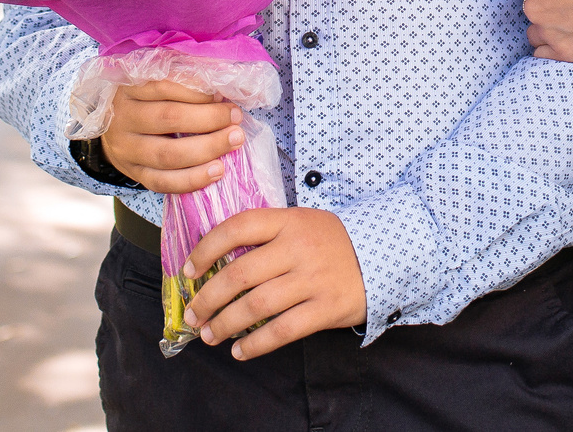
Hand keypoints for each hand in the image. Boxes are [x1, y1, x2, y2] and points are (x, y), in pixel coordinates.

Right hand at [102, 79, 243, 193]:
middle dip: (209, 118)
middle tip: (236, 117)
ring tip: (234, 142)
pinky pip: (163, 182)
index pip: (164, 85)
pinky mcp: (133, 174)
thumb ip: (181, 80)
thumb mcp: (150, 82)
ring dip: (206, 149)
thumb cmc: (143, 100)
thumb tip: (223, 86)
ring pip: (167, 154)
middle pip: (169, 118)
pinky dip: (192, 179)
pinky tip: (217, 171)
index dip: (198, 91)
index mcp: (127, 87)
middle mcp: (122, 118)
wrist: (112, 130)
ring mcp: (125, 150)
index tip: (224, 94)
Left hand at [186, 205, 366, 359]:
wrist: (384, 257)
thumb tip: (216, 261)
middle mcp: (298, 248)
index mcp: (289, 221)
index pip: (237, 227)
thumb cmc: (332, 242)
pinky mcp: (325, 308)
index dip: (206, 249)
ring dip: (225, 324)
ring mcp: (313, 279)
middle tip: (194, 314)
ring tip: (210, 334)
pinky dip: (255, 345)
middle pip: (239, 274)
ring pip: (256, 306)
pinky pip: (282, 331)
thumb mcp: (302, 223)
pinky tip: (240, 351)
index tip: (188, 270)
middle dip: (208, 298)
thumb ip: (267, 235)